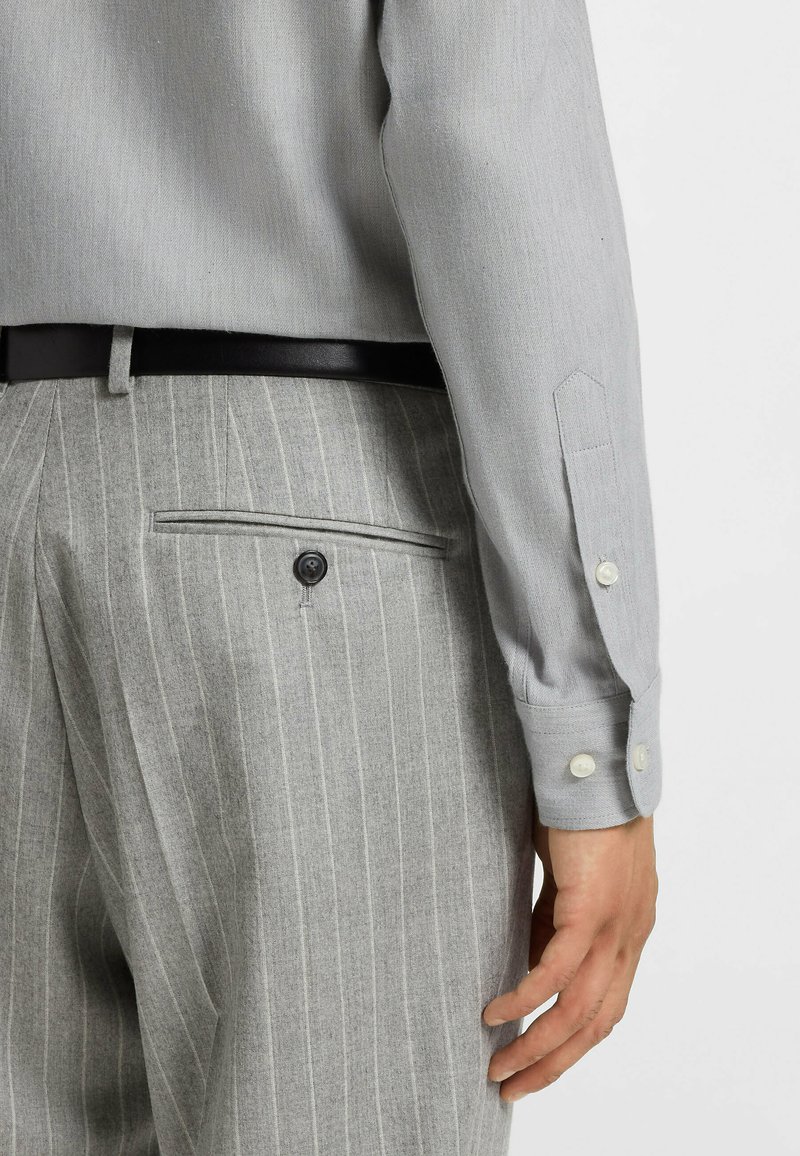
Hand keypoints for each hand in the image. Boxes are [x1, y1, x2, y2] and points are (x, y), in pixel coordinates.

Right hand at [483, 810, 657, 1100]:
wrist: (596, 765)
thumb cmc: (581, 809)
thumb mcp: (570, 876)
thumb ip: (556, 918)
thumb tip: (530, 958)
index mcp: (629, 927)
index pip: (607, 1004)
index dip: (573, 1040)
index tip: (536, 1059)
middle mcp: (630, 934)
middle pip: (596, 1023)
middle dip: (554, 1063)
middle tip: (513, 1085)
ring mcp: (615, 925)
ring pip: (579, 1010)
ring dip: (538, 1046)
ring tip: (499, 1066)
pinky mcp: (591, 909)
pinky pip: (555, 971)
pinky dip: (525, 997)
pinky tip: (496, 1012)